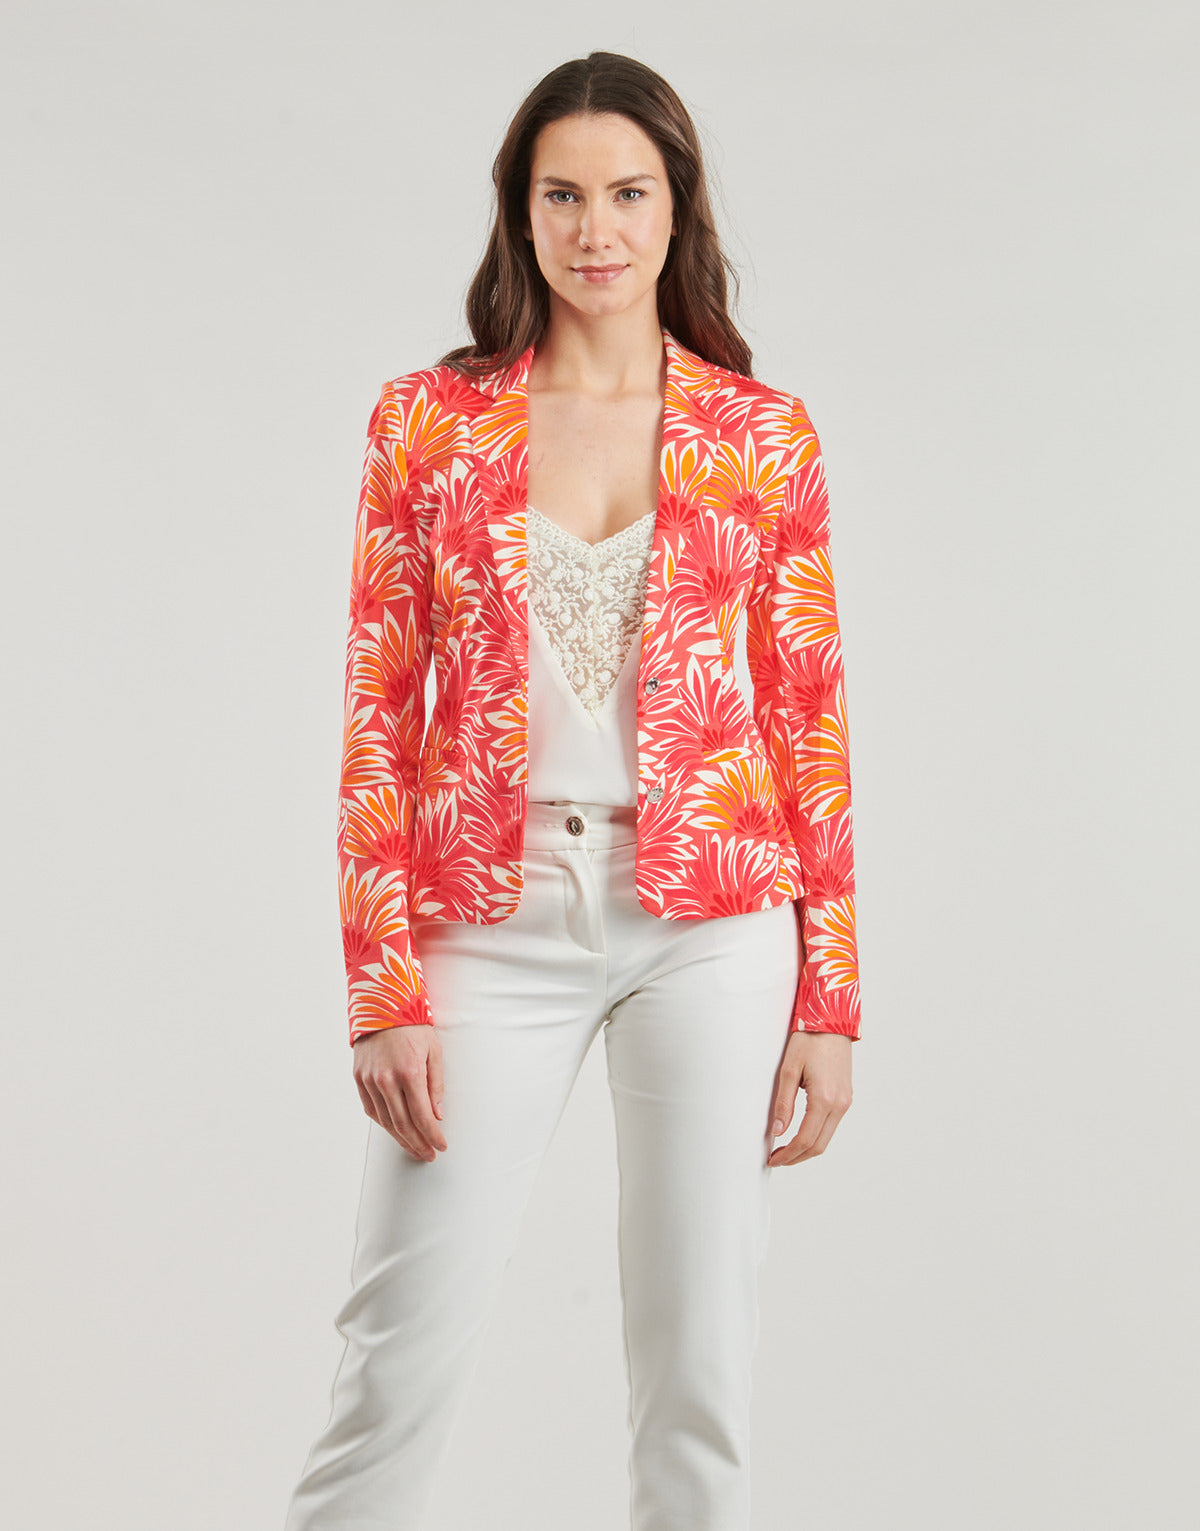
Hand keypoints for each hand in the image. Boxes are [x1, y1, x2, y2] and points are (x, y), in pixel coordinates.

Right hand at [352, 1024, 446, 1162]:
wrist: (381, 1006)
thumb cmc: (411, 1027)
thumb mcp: (433, 1051)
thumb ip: (436, 1084)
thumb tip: (437, 1115)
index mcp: (409, 1072)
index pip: (423, 1116)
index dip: (433, 1135)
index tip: (441, 1146)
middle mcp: (387, 1080)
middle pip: (404, 1124)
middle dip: (418, 1143)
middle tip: (429, 1154)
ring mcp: (370, 1080)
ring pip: (386, 1121)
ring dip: (401, 1139)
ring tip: (414, 1148)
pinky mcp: (359, 1079)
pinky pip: (372, 1110)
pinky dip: (384, 1124)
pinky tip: (395, 1131)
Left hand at [767, 1031, 852, 1166]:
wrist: (832, 1021)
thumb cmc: (809, 1039)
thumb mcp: (788, 1069)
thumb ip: (783, 1103)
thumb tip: (777, 1131)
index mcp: (824, 1099)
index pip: (805, 1139)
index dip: (788, 1154)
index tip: (773, 1159)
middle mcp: (839, 1104)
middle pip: (819, 1145)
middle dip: (797, 1157)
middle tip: (777, 1160)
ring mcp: (845, 1101)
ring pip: (827, 1138)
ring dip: (807, 1148)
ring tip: (786, 1149)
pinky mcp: (846, 1097)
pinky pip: (831, 1125)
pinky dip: (816, 1135)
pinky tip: (801, 1133)